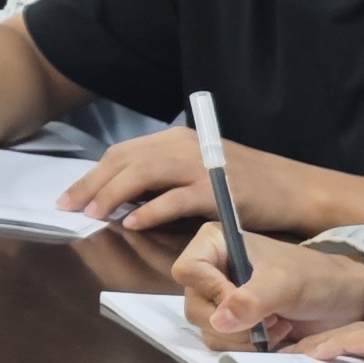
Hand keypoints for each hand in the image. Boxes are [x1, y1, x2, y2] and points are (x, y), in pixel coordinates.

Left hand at [63, 122, 332, 232]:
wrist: (295, 188)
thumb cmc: (247, 184)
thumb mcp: (200, 171)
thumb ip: (164, 177)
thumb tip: (122, 196)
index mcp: (177, 139)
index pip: (123, 153)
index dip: (93, 175)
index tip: (70, 197)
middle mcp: (185, 146)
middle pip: (125, 161)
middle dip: (91, 185)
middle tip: (68, 208)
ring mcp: (201, 165)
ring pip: (142, 175)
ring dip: (111, 195)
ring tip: (92, 215)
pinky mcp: (217, 190)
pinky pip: (173, 199)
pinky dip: (148, 210)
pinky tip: (131, 223)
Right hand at [169, 228, 363, 348]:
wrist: (341, 299)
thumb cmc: (314, 277)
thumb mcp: (283, 284)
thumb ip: (251, 300)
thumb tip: (218, 321)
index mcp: (215, 244)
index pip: (188, 269)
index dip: (212, 290)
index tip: (244, 300)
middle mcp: (211, 271)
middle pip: (194, 306)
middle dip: (233, 322)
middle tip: (268, 318)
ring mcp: (219, 298)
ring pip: (207, 330)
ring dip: (243, 337)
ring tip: (276, 324)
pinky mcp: (231, 323)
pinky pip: (222, 343)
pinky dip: (248, 346)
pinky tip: (274, 333)